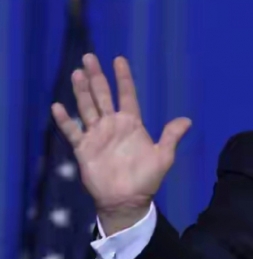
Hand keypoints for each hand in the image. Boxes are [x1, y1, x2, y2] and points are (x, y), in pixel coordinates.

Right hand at [51, 54, 191, 234]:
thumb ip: (171, 136)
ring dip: (81, 91)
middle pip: (103, 95)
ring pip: (87, 107)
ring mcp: (97, 135)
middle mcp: (113, 124)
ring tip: (77, 73)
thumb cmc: (146, 178)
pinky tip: (57, 107)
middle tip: (89, 57)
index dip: (123, 78)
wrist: (127, 200)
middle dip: (96, 76)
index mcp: (131, 123)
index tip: (119, 59)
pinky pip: (73, 131)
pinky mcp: (84, 148)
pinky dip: (65, 120)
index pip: (127, 95)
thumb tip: (188, 120)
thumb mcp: (163, 156)